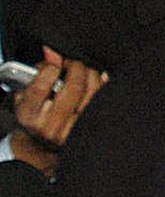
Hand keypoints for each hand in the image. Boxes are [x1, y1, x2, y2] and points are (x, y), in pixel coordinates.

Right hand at [12, 49, 106, 177]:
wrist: (44, 144)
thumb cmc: (36, 114)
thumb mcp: (27, 95)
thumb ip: (37, 73)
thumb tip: (52, 51)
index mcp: (31, 116)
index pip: (42, 87)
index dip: (51, 67)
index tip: (55, 58)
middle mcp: (53, 126)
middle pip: (73, 88)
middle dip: (76, 67)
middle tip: (73, 62)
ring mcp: (75, 130)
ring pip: (93, 93)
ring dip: (91, 74)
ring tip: (84, 71)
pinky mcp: (93, 129)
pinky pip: (105, 101)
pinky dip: (105, 85)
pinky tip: (101, 78)